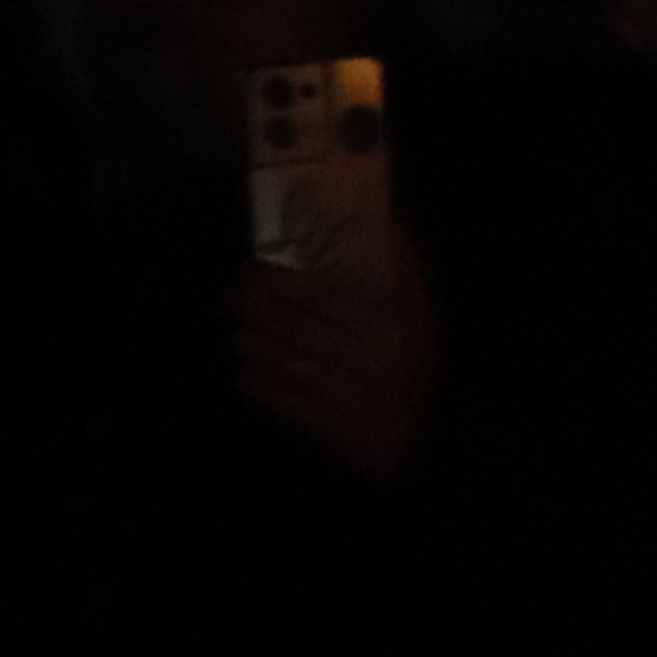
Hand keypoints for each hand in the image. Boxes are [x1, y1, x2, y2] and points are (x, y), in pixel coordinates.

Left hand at [234, 215, 439, 479]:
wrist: (416, 437)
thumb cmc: (413, 366)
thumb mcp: (421, 315)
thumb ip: (406, 268)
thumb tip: (387, 220)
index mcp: (386, 326)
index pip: (324, 296)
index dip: (284, 280)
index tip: (257, 265)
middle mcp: (360, 358)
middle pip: (295, 326)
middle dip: (257, 306)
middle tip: (235, 292)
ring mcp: (338, 393)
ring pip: (281, 361)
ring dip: (251, 341)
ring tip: (237, 326)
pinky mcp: (320, 423)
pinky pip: (278, 399)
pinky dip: (256, 382)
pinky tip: (245, 368)